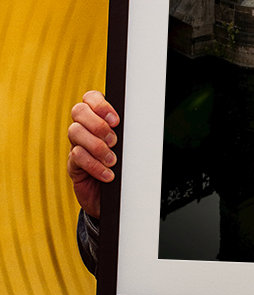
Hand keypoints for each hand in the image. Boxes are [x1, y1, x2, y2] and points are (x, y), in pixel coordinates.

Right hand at [67, 91, 119, 217]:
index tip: (116, 121)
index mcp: (98, 118)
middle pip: (78, 111)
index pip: (91, 98)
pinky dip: (94, 165)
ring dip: (97, 146)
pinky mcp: (73, 164)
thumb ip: (128, 133)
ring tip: (112, 160)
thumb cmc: (125, 166)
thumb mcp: (128, 146)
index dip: (100, 105)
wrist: (115, 197)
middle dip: (98, 124)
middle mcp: (85, 128)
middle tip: (114, 140)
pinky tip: (107, 174)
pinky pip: (76, 156)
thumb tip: (139, 124)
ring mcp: (76, 145)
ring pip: (75, 132)